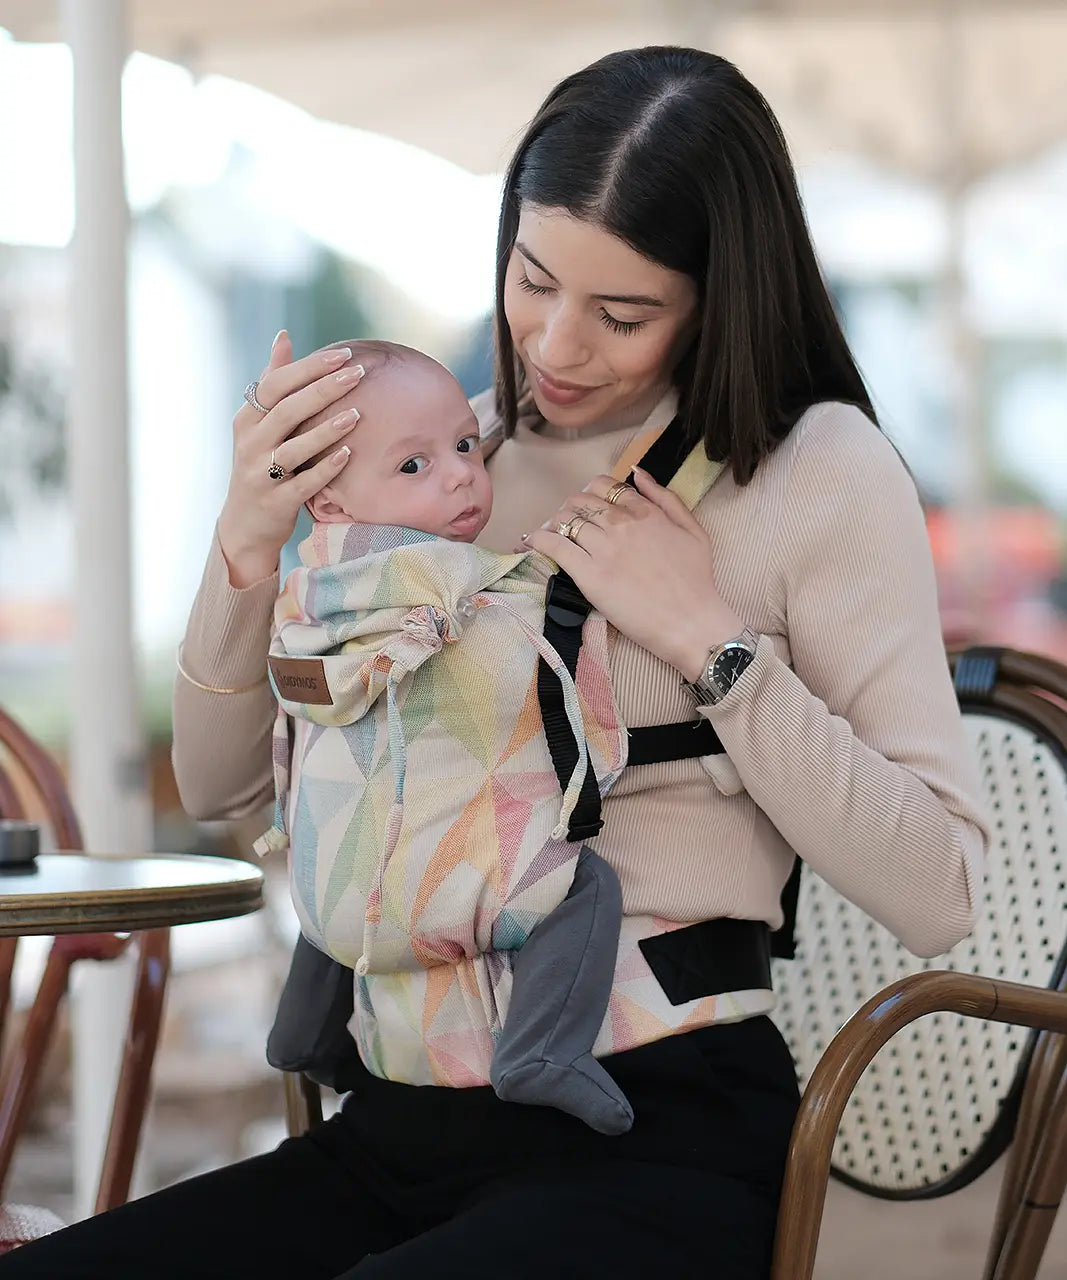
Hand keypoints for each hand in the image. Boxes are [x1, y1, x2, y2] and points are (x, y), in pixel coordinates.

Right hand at [216, 332, 364, 586]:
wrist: (245, 524)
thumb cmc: (261, 464)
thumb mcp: (259, 424)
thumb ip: (273, 382)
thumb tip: (283, 336)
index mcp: (248, 419)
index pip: (277, 384)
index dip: (310, 367)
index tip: (344, 355)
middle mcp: (250, 443)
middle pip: (287, 410)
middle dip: (324, 390)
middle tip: (358, 374)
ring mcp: (261, 474)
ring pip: (295, 447)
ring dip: (327, 430)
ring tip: (358, 413)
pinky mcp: (276, 502)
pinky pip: (303, 483)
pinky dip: (325, 469)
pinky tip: (349, 454)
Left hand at [521, 467, 743, 679]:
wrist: (690, 622)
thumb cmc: (696, 581)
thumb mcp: (693, 530)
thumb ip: (666, 498)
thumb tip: (638, 472)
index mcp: (645, 512)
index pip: (605, 486)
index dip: (591, 493)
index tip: (588, 507)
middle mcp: (621, 524)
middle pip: (580, 501)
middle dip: (571, 508)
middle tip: (568, 522)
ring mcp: (603, 549)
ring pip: (565, 519)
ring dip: (554, 522)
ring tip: (550, 533)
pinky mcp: (589, 575)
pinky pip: (554, 546)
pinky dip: (538, 539)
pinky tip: (529, 541)